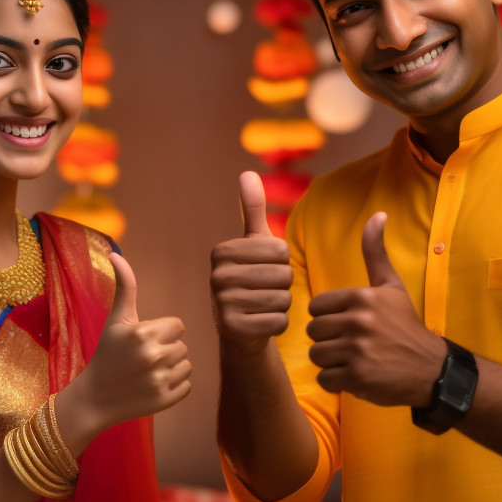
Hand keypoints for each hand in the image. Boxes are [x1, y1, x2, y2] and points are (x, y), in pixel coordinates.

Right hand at [66, 253, 191, 435]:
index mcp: (144, 332)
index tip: (142, 341)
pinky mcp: (167, 399)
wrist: (95, 398)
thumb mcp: (116, 320)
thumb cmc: (107, 354)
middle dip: (165, 349)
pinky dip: (173, 386)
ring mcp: (161, 380)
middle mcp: (154, 355)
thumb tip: (115, 254)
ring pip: (186, 364)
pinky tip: (151, 386)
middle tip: (141, 359)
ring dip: (171, 368)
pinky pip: (187, 385)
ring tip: (146, 372)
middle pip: (182, 345)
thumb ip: (125, 286)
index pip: (177, 325)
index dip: (161, 331)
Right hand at [210, 172, 293, 354]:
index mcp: (222, 252)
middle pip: (283, 275)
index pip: (280, 251)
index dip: (282, 262)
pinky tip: (262, 322)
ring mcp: (222, 303)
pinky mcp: (233, 329)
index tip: (265, 269)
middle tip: (266, 290)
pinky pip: (279, 322)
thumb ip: (253, 209)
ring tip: (264, 305)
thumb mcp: (253, 243)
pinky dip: (278, 324)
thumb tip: (247, 173)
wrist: (239, 328)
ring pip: (283, 299)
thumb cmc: (252, 279)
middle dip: (284, 285)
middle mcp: (217, 276)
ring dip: (282, 305)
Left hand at [305, 212, 444, 406]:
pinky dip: (336, 381)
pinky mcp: (357, 377)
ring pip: (317, 355)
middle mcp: (359, 321)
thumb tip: (377, 214)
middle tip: (349, 344)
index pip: (316, 307)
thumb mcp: (391, 286)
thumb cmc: (405, 325)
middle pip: (314, 331)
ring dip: (330, 361)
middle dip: (328, 340)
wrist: (431, 369)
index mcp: (362, 297)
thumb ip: (376, 252)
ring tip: (352, 359)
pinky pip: (325, 378)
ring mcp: (358, 350)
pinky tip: (354, 376)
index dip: (328, 317)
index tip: (346, 324)